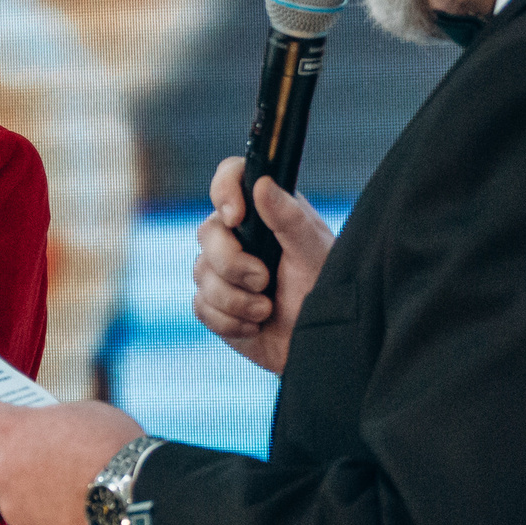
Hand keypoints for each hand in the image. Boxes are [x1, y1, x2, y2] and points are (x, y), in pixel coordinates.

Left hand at [0, 389, 144, 524]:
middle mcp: (1, 470)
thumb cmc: (114, 447)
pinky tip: (78, 507)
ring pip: (13, 491)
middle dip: (11, 453)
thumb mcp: (82, 413)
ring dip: (32, 486)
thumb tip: (46, 432)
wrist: (139, 499)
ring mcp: (14, 508)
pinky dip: (48, 513)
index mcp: (9, 430)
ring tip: (72, 484)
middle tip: (44, 450)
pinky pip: (32, 518)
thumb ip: (50, 422)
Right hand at [192, 155, 333, 374]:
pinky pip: (201, 306)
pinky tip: (255, 325)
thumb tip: (263, 184)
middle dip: (233, 264)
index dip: (224, 190)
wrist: (316, 346)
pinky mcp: (214, 304)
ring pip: (201, 274)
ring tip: (266, 310)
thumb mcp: (314, 253)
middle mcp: (240, 236)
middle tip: (264, 280)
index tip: (236, 217)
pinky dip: (229, 321)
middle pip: (207, 233)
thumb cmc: (325, 294)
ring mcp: (223, 271)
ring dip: (236, 300)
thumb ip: (290, 218)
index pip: (231, 178)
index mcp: (266, 213)